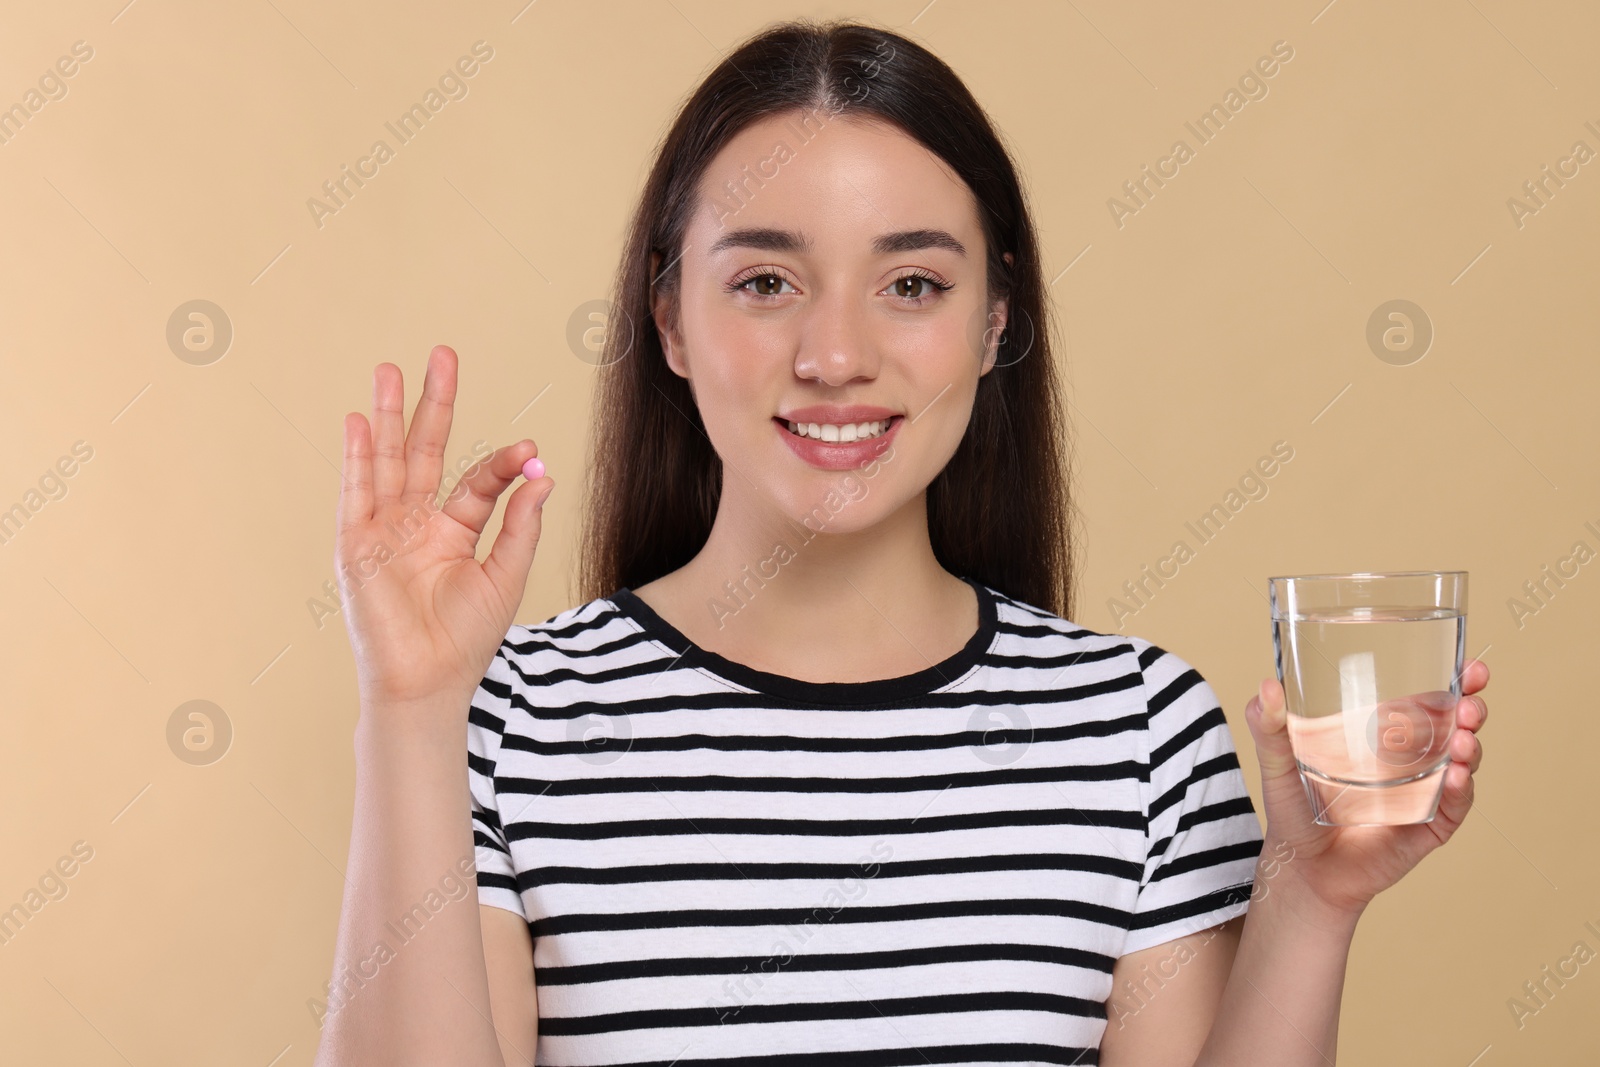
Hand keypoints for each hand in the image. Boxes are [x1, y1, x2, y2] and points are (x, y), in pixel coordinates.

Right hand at [335, 344, 553, 714]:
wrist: (428, 681)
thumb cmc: (466, 638)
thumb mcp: (505, 574)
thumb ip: (521, 524)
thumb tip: (542, 473)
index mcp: (453, 531)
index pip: (477, 480)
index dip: (502, 464)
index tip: (529, 451)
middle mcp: (415, 523)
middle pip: (424, 451)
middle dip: (432, 403)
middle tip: (442, 354)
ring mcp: (384, 530)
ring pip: (387, 461)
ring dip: (388, 415)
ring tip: (389, 370)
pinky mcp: (356, 544)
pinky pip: (356, 493)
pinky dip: (359, 458)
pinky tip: (362, 422)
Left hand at [1242, 659, 1488, 920]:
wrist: (1301, 867)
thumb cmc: (1293, 810)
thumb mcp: (1277, 762)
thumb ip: (1268, 726)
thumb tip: (1266, 686)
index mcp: (1384, 734)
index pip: (1428, 700)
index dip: (1455, 681)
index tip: (1472, 667)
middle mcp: (1412, 760)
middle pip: (1456, 726)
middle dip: (1471, 709)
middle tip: (1471, 702)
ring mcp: (1424, 792)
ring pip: (1464, 763)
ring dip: (1470, 746)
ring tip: (1463, 737)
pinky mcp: (1428, 826)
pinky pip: (1453, 807)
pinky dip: (1461, 791)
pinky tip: (1457, 776)